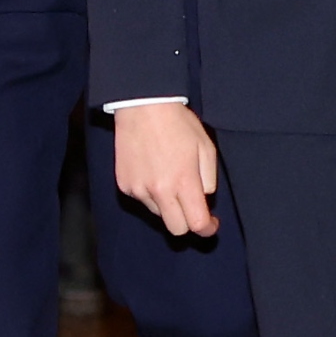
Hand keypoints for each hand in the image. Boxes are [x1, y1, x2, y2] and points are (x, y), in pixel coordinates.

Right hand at [114, 103, 220, 237]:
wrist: (143, 108)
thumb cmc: (178, 124)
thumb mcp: (206, 147)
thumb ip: (208, 179)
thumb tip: (204, 198)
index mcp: (184, 182)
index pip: (197, 223)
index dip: (207, 228)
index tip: (211, 224)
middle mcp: (159, 191)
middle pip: (176, 229)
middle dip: (188, 222)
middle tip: (193, 207)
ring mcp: (139, 190)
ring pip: (158, 213)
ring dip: (168, 204)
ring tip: (169, 176)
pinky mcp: (125, 185)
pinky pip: (142, 200)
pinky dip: (150, 193)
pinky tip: (153, 170)